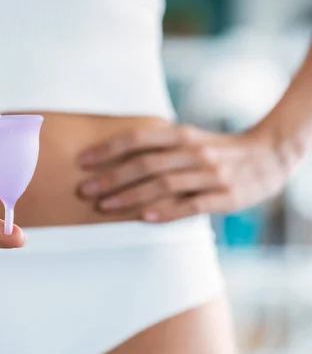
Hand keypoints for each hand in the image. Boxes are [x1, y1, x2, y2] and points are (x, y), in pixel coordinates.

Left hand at [77, 124, 290, 222]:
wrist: (270, 156)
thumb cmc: (218, 150)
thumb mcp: (191, 138)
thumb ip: (159, 146)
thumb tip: (114, 157)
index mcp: (183, 135)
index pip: (138, 139)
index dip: (108, 149)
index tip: (82, 161)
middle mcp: (195, 151)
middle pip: (145, 164)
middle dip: (111, 178)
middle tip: (84, 190)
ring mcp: (211, 174)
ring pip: (164, 185)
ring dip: (130, 196)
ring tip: (103, 206)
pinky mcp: (225, 197)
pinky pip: (192, 206)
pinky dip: (167, 211)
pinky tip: (144, 219)